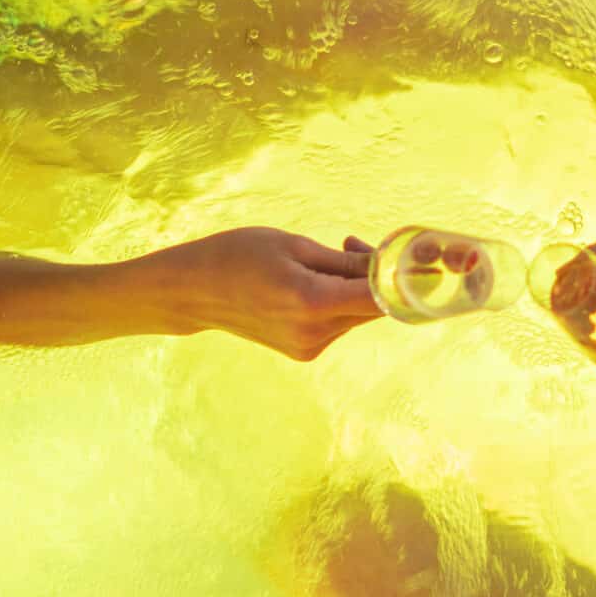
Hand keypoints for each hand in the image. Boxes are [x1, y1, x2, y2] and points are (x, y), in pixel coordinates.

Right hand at [144, 227, 383, 361]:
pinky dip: (337, 302)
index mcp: (313, 302)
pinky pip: (338, 324)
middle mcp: (315, 333)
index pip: (382, 297)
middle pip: (372, 307)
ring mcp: (309, 346)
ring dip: (354, 288)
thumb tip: (390, 265)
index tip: (402, 253)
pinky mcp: (304, 351)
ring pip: (356, 316)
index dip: (400, 275)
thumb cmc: (240, 255)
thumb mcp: (295, 246)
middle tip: (352, 244)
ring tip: (328, 256)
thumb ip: (347, 262)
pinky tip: (312, 283)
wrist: (193, 290)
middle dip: (374, 275)